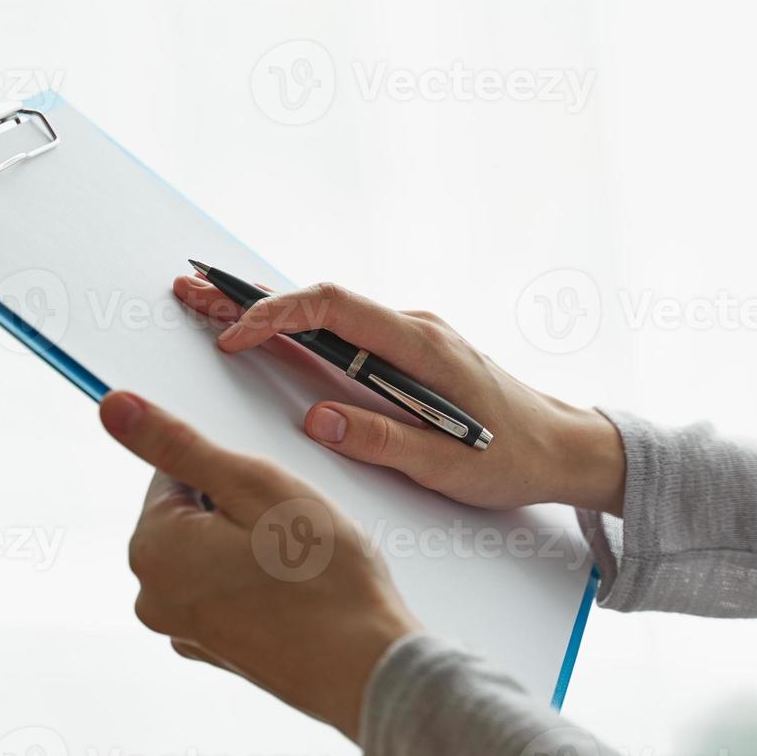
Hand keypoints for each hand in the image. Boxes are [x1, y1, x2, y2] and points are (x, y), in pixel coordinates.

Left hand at [99, 390, 420, 741]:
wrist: (367, 667)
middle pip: (192, 514)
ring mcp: (185, 630)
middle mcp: (154, 596)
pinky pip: (229, 591)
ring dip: (253, 545)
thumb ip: (177, 444)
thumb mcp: (252, 485)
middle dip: (240, 509)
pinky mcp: (217, 649)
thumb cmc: (323, 579)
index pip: (174, 473)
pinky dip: (259, 583)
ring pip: (213, 552)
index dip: (232, 473)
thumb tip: (114, 408)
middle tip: (290, 530)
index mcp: (151, 549)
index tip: (269, 498)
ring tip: (298, 564)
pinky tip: (297, 593)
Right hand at [174, 276, 625, 515]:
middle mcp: (412, 328)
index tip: (232, 338)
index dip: (275, 316)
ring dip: (270, 310)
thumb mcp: (447, 463)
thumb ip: (380, 439)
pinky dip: (299, 328)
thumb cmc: (514, 456)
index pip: (332, 309)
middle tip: (192, 292)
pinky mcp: (409, 353)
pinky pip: (345, 331)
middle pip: (320, 300)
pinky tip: (268, 332)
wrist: (565, 446)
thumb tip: (315, 419)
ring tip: (211, 307)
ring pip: (329, 314)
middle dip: (253, 297)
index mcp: (420, 346)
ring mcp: (411, 337)